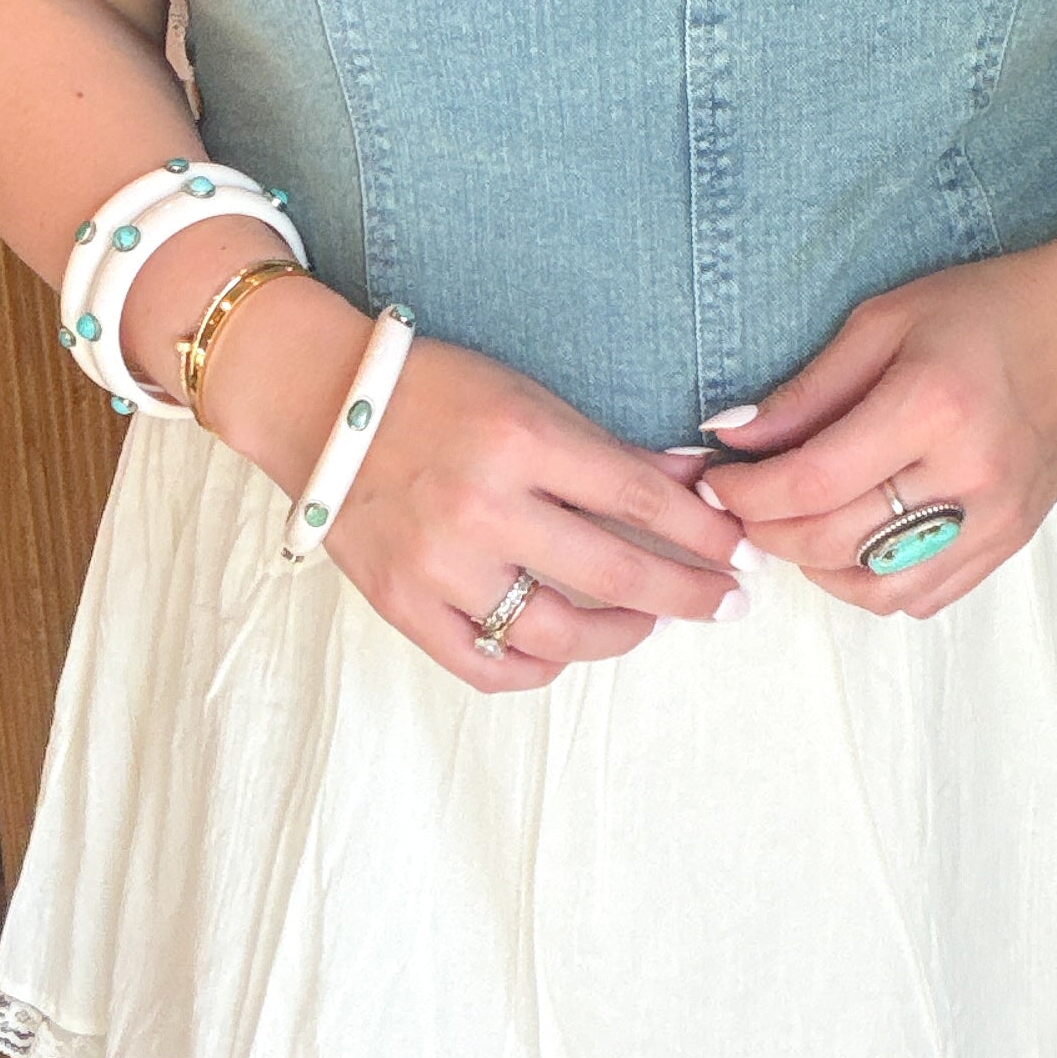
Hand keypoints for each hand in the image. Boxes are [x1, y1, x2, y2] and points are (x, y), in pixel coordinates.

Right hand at [197, 282, 749, 690]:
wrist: (315, 402)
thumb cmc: (432, 390)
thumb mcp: (529, 398)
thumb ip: (612, 450)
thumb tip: (699, 487)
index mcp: (518, 438)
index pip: (638, 500)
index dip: (703, 533)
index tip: (741, 551)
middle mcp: (479, 506)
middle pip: (616, 573)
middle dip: (690, 592)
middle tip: (729, 602)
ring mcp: (436, 563)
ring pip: (558, 633)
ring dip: (624, 634)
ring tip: (652, 622)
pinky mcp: (400, 603)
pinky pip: (488, 665)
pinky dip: (538, 666)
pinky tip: (565, 648)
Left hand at [695, 250, 1056, 616]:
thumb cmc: (984, 310)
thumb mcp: (884, 322)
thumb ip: (806, 390)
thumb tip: (729, 439)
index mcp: (931, 405)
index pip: (812, 482)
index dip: (747, 495)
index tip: (715, 483)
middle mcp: (969, 473)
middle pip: (832, 541)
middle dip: (766, 532)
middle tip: (740, 507)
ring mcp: (995, 517)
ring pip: (873, 589)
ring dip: (815, 568)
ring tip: (795, 526)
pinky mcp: (1009, 542)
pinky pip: (919, 597)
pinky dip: (870, 584)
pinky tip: (853, 541)